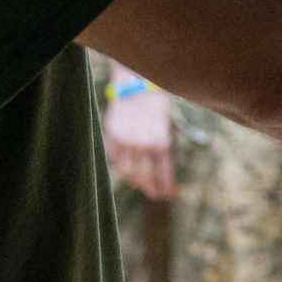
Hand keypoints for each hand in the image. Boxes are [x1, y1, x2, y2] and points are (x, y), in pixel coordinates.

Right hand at [102, 82, 176, 198]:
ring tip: (144, 186)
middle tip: (157, 196)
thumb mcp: (167, 125)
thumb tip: (165, 172)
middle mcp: (142, 144)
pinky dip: (123, 169)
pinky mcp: (112, 138)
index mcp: (160, 141)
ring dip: (138, 182)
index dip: (166, 186)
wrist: (135, 85)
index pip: (163, 173)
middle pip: (146, 176)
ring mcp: (125, 142)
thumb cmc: (156, 105)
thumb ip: (165, 147)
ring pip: (129, 172)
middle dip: (152, 188)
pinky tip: (131, 174)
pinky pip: (116, 161)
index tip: (169, 194)